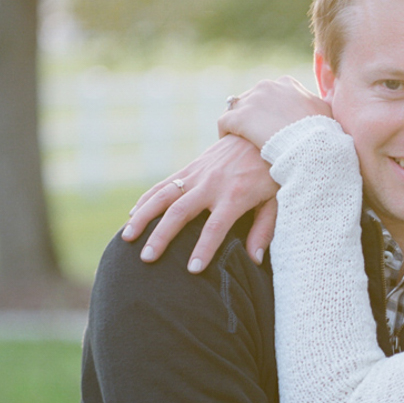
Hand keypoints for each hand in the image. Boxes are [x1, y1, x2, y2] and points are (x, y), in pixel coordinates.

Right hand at [121, 134, 277, 271]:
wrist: (262, 132)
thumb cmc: (273, 173)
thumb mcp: (276, 200)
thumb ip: (264, 229)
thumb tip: (254, 259)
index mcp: (235, 196)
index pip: (216, 227)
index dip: (204, 249)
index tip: (192, 270)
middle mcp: (212, 184)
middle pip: (180, 212)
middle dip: (161, 237)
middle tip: (147, 259)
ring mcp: (197, 174)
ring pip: (163, 196)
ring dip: (143, 216)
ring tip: (126, 238)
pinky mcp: (190, 167)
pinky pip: (162, 184)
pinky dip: (146, 199)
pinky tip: (133, 215)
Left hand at [219, 77, 330, 148]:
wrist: (310, 146)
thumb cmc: (322, 132)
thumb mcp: (326, 112)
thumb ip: (319, 105)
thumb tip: (321, 105)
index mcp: (286, 84)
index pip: (271, 93)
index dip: (270, 109)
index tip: (272, 123)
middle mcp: (267, 87)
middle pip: (252, 98)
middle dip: (253, 114)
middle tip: (255, 133)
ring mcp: (251, 101)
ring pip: (236, 108)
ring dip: (237, 122)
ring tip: (238, 138)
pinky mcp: (238, 118)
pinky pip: (224, 122)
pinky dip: (225, 132)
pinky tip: (228, 142)